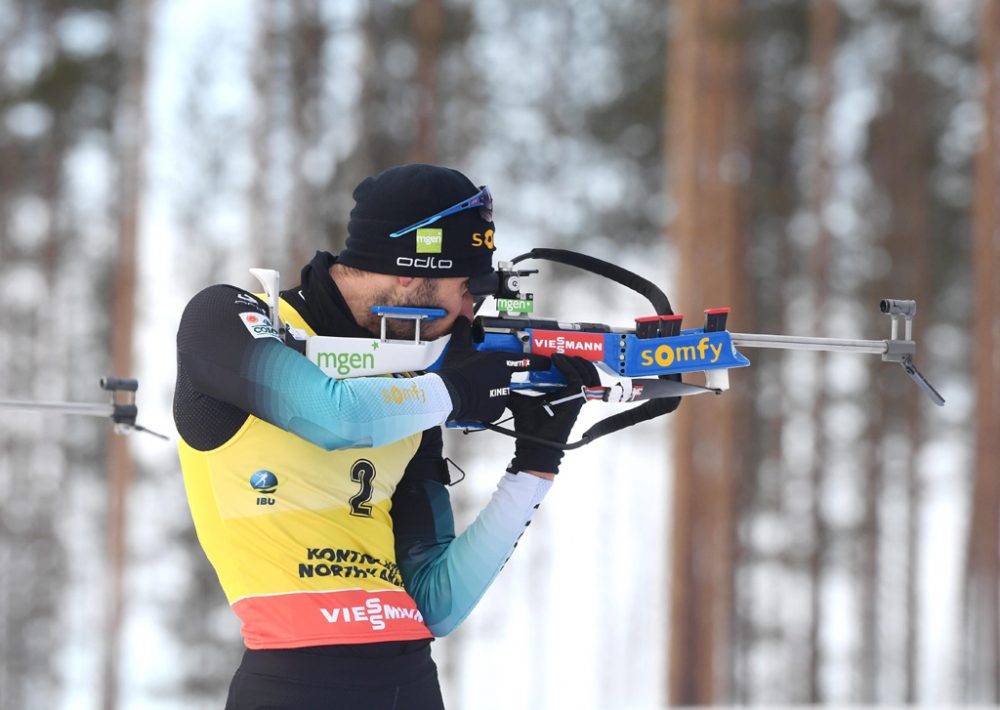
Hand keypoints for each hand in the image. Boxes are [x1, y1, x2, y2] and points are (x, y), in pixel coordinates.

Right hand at [436, 317, 549, 422]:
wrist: (446, 395)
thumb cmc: (453, 371)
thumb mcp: (458, 348)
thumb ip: (464, 332)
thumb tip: (463, 318)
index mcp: (499, 361)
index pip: (524, 361)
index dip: (537, 362)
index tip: (546, 363)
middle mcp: (504, 378)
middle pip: (505, 379)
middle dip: (494, 381)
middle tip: (478, 381)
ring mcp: (501, 395)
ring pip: (499, 394)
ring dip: (488, 394)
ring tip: (471, 392)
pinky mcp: (496, 411)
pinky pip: (493, 409)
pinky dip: (485, 407)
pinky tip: (472, 403)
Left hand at [507, 354, 599, 474]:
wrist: (532, 444)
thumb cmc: (529, 427)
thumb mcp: (519, 402)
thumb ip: (512, 391)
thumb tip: (498, 382)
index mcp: (562, 395)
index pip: (574, 374)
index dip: (569, 362)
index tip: (556, 352)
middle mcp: (572, 395)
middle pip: (586, 372)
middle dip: (577, 359)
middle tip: (562, 350)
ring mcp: (576, 398)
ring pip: (587, 374)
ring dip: (576, 361)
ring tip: (561, 354)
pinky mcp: (575, 400)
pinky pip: (577, 379)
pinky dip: (568, 367)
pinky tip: (557, 360)